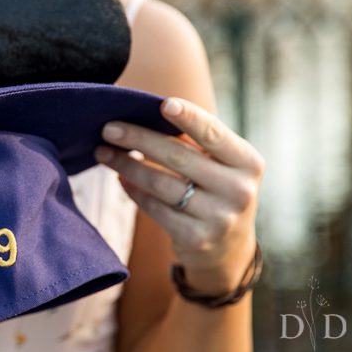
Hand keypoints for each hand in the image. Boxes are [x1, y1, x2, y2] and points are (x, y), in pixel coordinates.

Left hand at [94, 97, 264, 293]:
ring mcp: (218, 218)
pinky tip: (121, 178)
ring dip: (126, 165)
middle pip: (178, 156)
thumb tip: (143, 115)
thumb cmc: (215, 188)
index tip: (163, 103)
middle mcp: (238, 190)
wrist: (228, 247)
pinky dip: (133, 190)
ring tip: (103, 152)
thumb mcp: (220, 164)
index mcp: (248, 162)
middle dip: (138, 139)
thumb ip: (194, 141)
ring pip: (160, 184)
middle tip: (108, 129)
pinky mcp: (196, 238)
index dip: (190, 117)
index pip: (214, 134)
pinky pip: (154, 208)